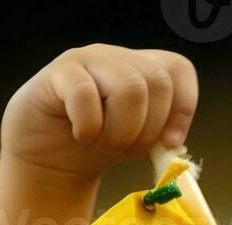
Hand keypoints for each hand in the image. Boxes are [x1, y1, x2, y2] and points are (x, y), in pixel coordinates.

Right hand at [0, 43, 197, 184]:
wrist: (49, 158)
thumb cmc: (96, 146)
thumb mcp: (137, 142)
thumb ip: (159, 138)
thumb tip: (174, 145)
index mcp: (142, 71)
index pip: (179, 69)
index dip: (183, 107)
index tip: (169, 144)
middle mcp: (118, 59)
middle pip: (159, 81)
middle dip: (150, 128)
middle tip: (128, 150)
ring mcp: (88, 60)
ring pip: (130, 87)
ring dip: (123, 130)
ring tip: (105, 144)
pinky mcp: (59, 73)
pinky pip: (86, 94)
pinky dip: (89, 125)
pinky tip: (82, 136)